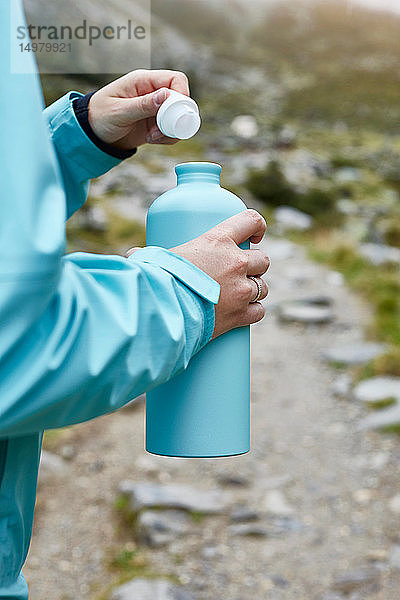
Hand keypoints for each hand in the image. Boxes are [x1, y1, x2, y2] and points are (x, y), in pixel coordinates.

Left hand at [87, 69, 189, 149]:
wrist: (92, 134)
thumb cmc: (100, 116)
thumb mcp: (120, 111)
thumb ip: (143, 104)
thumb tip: (166, 96)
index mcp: (143, 81)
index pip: (175, 79)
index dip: (182, 95)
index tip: (175, 114)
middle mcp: (153, 92)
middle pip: (181, 100)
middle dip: (176, 118)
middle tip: (160, 130)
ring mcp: (156, 109)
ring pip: (179, 117)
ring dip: (171, 130)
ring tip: (152, 137)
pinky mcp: (156, 124)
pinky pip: (172, 130)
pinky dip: (167, 138)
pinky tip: (152, 140)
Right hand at [126, 210, 269, 338]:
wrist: (163, 311)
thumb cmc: (155, 280)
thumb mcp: (153, 258)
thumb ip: (145, 255)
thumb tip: (132, 255)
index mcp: (218, 241)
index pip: (251, 220)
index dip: (258, 226)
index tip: (255, 236)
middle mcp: (235, 263)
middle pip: (262, 260)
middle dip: (255, 265)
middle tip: (240, 272)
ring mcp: (241, 290)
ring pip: (262, 287)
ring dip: (254, 290)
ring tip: (238, 294)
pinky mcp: (240, 315)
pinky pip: (258, 311)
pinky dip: (253, 312)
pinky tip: (244, 313)